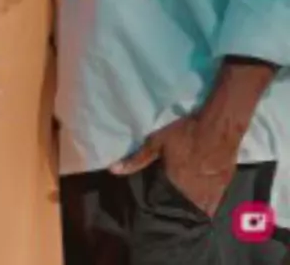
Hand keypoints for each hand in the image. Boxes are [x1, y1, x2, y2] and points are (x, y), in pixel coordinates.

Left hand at [109, 115, 238, 216]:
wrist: (218, 126)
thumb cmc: (186, 132)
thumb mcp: (157, 142)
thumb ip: (137, 159)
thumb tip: (112, 170)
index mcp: (175, 184)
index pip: (164, 204)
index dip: (160, 205)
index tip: (155, 206)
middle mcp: (192, 194)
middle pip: (182, 208)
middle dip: (176, 209)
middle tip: (171, 204)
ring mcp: (210, 193)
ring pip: (199, 210)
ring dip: (192, 209)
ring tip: (186, 206)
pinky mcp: (224, 188)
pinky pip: (214, 205)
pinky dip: (208, 206)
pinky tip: (203, 201)